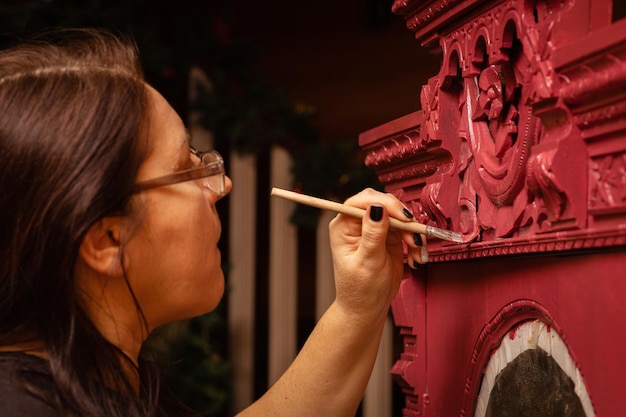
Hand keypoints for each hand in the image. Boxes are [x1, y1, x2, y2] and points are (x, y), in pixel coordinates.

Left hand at [328, 188, 427, 319]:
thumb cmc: (360, 289)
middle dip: (402, 218)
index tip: (403, 217)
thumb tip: (377, 208)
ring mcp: (374, 228)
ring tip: (416, 251)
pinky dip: (415, 240)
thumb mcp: (367, 262)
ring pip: (398, 216)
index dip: (384, 203)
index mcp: (343, 226)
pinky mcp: (388, 236)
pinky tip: (415, 256)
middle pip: (383, 203)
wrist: (368, 307)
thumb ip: (373, 234)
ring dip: (412, 232)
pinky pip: (406, 229)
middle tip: (413, 237)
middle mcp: (357, 223)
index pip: (362, 202)